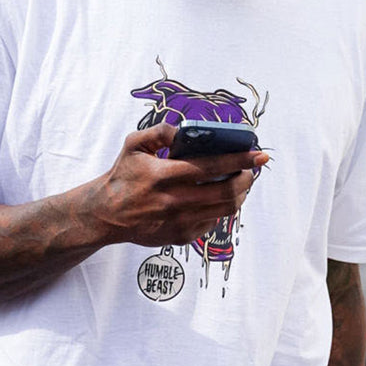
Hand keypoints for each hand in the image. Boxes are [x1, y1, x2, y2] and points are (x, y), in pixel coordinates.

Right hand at [90, 124, 268, 248]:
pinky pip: (212, 222)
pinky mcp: (180, 236)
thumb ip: (158, 131)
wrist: (106, 214)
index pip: (211, 166)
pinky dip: (220, 209)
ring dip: (240, 195)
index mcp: (163, 176)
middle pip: (226, 192)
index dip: (240, 160)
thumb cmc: (123, 176)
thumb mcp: (133, 145)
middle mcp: (173, 201)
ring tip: (241, 183)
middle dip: (247, 179)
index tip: (259, 155)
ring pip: (225, 210)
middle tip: (251, 170)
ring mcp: (179, 222)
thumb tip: (184, 129)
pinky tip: (218, 198)